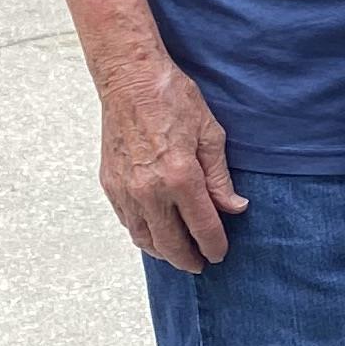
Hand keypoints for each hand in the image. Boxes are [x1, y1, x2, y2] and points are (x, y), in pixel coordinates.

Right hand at [95, 48, 246, 270]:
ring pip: (144, 238)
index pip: (202, 227)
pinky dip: (142, 233)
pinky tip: (154, 232)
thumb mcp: (210, 134)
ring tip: (178, 253)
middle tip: (200, 265)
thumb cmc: (172, 99)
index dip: (214, 246)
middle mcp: (150, 190)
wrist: (129, 80)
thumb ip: (220, 178)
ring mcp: (126, 190)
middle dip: (188, 259)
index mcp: (181, 178)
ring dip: (162, 252)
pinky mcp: (110, 184)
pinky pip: (127, 222)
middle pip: (170, 244)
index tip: (220, 254)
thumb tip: (234, 208)